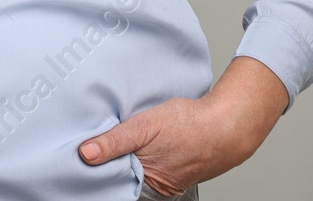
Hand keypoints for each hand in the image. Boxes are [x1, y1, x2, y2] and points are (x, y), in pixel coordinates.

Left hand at [77, 57, 289, 195]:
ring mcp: (168, 181)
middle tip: (98, 146)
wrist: (228, 125)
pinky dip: (142, 157)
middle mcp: (157, 187)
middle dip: (111, 164)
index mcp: (148, 182)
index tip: (84, 157)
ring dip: (127, 159)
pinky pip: (151, 168)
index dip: (98, 169)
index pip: (113, 182)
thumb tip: (85, 154)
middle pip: (124, 179)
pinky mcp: (175, 172)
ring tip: (123, 142)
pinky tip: (142, 145)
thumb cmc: (190, 125)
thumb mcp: (144, 127)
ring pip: (137, 172)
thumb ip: (114, 141)